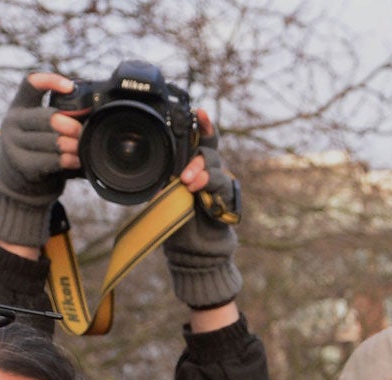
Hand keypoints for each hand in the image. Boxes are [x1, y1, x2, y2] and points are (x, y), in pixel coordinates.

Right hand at [0, 71, 80, 254]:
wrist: (18, 184)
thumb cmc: (38, 150)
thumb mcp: (40, 129)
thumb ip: (58, 118)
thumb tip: (91, 113)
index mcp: (19, 106)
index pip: (30, 83)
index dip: (51, 80)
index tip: (71, 87)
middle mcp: (12, 121)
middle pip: (46, 117)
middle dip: (70, 125)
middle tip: (81, 132)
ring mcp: (13, 143)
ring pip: (51, 141)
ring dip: (72, 146)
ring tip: (81, 149)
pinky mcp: (21, 164)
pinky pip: (50, 160)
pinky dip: (67, 161)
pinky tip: (76, 161)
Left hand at [164, 109, 241, 313]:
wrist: (194, 256)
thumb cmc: (179, 227)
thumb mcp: (167, 200)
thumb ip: (168, 182)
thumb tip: (163, 170)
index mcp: (193, 168)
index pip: (199, 141)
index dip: (202, 125)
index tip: (198, 111)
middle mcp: (209, 174)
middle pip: (210, 151)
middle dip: (199, 155)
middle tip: (185, 173)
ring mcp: (220, 187)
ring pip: (217, 169)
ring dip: (203, 173)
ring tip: (189, 184)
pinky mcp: (228, 202)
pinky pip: (224, 189)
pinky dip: (212, 189)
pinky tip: (201, 194)